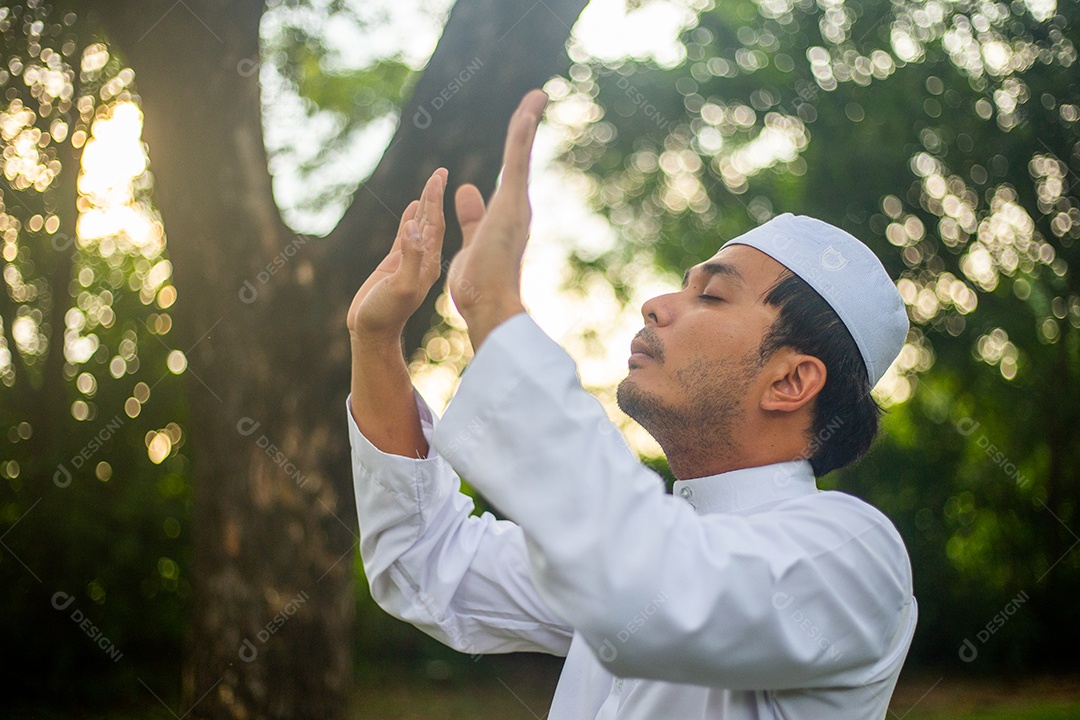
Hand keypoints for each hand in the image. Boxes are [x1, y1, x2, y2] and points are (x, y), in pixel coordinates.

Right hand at [348, 168, 447, 343]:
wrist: (373, 332)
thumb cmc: (386, 313)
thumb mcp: (401, 286)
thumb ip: (410, 258)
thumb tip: (414, 228)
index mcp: (428, 262)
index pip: (434, 224)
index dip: (436, 199)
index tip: (440, 176)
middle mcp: (423, 259)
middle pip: (431, 220)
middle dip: (435, 196)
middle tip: (441, 171)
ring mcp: (410, 261)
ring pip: (419, 225)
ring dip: (425, 204)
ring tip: (432, 183)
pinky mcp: (396, 265)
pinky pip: (406, 236)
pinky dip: (410, 219)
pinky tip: (412, 207)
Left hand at [446, 89, 546, 346]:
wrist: (487, 305)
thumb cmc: (478, 283)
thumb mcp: (470, 239)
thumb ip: (471, 215)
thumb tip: (465, 188)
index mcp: (507, 214)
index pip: (510, 172)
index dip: (514, 146)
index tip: (521, 120)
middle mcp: (517, 206)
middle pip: (521, 156)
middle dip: (527, 125)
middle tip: (535, 97)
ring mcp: (516, 204)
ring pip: (521, 154)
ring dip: (527, 121)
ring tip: (535, 95)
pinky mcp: (511, 203)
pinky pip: (517, 161)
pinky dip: (522, 135)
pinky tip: (528, 110)